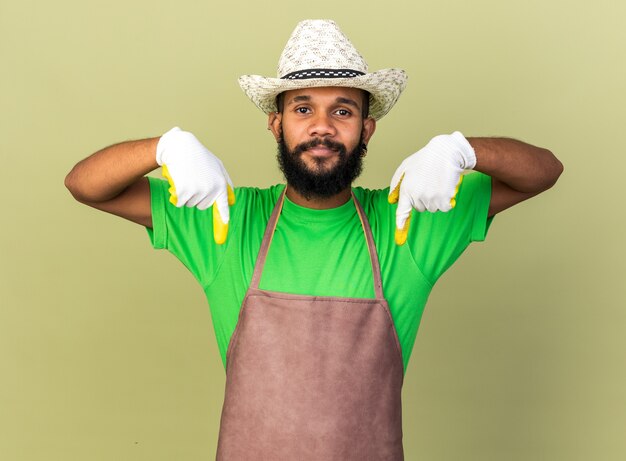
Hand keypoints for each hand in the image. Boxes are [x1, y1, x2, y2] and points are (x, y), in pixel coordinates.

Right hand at [156, 127, 234, 243]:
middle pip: (203, 206)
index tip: (221, 238)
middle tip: (194, 182)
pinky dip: (177, 196)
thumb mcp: (217, 166)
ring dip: (187, 195)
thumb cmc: (198, 156)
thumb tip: (231, 198)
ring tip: (187, 178)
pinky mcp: (185, 191)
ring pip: (191, 204)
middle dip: (197, 198)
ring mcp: (198, 191)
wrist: (180, 147)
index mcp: (221, 184)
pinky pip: (180, 202)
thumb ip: (225, 181)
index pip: (223, 206)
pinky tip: (178, 182)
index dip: (222, 220)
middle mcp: (212, 189)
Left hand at [388, 131, 475, 244]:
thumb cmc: (425, 159)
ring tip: (436, 182)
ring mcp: (431, 198)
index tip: (399, 239)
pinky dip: (446, 200)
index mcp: (406, 189)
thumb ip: (396, 184)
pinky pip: (444, 207)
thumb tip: (392, 201)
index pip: (402, 211)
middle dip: (423, 199)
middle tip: (428, 183)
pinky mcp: (444, 199)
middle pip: (420, 208)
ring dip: (435, 199)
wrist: (446, 153)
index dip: (401, 224)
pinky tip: (445, 187)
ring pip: (432, 208)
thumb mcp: (404, 168)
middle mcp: (417, 196)